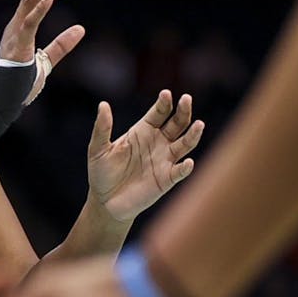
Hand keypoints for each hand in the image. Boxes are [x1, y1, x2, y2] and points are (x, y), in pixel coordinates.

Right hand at [0, 0, 87, 95]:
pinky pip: (28, 22)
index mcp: (24, 25)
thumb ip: (62, 45)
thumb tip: (81, 28)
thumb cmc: (20, 83)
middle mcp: (17, 22)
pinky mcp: (16, 44)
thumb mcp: (47, 62)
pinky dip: (39, 9)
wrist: (3, 101)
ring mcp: (15, 31)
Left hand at [87, 91, 204, 222]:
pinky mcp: (167, 179)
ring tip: (199, 124)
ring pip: (185, 144)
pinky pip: (180, 171)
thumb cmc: (101, 172)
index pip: (159, 112)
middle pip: (177, 123)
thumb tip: (103, 105)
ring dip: (193, 134)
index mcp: (143, 130)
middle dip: (183, 111)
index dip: (164, 103)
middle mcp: (158, 142)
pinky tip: (188, 162)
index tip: (166, 94)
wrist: (105, 201)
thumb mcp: (98, 149)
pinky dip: (185, 167)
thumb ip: (102, 128)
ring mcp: (165, 160)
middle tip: (186, 99)